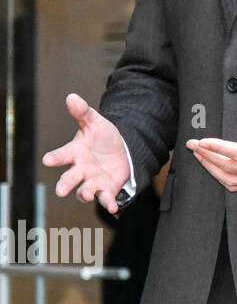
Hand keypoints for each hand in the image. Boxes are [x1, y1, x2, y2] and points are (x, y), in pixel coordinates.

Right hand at [42, 93, 131, 214]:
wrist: (121, 149)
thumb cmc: (102, 137)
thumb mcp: (95, 122)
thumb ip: (83, 112)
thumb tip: (72, 97)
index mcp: (75, 153)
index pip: (62, 155)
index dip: (55, 158)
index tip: (47, 160)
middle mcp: (81, 169)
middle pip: (70, 178)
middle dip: (65, 184)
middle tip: (60, 191)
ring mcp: (93, 180)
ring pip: (85, 190)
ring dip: (85, 193)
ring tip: (87, 194)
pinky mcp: (106, 188)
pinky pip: (106, 198)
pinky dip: (108, 202)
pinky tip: (113, 206)